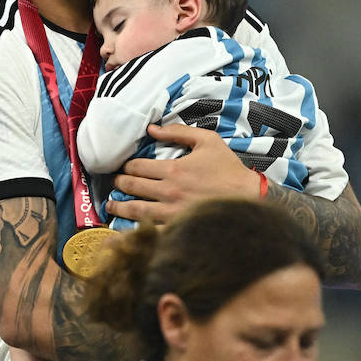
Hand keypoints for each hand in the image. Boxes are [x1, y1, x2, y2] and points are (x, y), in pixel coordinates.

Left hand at [107, 124, 256, 224]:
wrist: (249, 198)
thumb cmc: (229, 169)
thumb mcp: (208, 141)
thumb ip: (178, 131)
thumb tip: (152, 129)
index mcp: (173, 169)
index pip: (137, 167)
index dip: (126, 167)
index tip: (124, 168)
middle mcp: (168, 192)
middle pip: (132, 187)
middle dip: (119, 184)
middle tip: (115, 184)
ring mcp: (172, 213)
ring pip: (135, 211)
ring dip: (119, 208)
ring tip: (112, 206)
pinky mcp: (177, 229)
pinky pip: (149, 232)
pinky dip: (134, 231)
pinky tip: (124, 231)